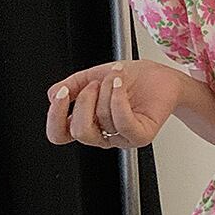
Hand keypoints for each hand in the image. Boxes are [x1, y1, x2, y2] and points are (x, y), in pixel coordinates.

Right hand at [45, 59, 183, 148]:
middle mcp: (104, 134)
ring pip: (102, 119)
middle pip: (79, 131)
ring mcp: (123, 138)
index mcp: (88, 123)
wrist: (161, 76)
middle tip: (96, 83)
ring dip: (107, 89)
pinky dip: (118, 98)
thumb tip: (53, 95)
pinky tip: (119, 83)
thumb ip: (72, 86)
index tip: (61, 94)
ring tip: (116, 77)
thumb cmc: (133, 79)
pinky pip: (122, 122)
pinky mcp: (141, 136)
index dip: (55, 117)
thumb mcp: (94, 76)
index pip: (60, 134)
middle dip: (85, 100)